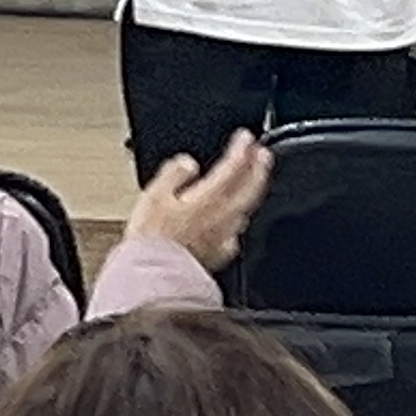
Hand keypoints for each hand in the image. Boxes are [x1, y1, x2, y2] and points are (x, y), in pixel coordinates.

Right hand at [122, 132, 272, 271]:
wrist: (154, 277)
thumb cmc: (152, 239)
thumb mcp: (154, 195)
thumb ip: (174, 175)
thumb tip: (187, 164)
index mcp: (209, 198)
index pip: (233, 167)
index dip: (242, 150)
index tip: (246, 138)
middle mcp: (223, 218)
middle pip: (250, 189)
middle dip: (259, 169)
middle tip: (264, 154)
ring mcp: (224, 238)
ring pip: (246, 209)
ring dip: (252, 192)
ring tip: (253, 183)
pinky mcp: (219, 255)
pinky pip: (235, 233)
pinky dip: (237, 220)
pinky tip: (233, 221)